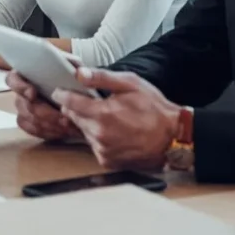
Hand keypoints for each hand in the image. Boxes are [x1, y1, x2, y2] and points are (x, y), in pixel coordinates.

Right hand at [7, 70, 82, 141]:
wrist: (82, 96)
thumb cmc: (74, 78)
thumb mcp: (78, 69)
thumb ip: (78, 68)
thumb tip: (79, 74)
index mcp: (27, 73)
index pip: (12, 79)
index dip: (19, 86)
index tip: (33, 93)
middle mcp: (22, 91)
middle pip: (21, 103)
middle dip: (43, 112)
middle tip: (63, 118)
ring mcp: (24, 108)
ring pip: (27, 119)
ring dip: (47, 123)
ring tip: (68, 125)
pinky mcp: (30, 122)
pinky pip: (32, 130)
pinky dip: (47, 131)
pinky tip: (62, 131)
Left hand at [54, 68, 180, 169]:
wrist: (174, 138)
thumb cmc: (155, 109)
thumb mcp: (131, 84)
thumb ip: (102, 78)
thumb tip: (80, 73)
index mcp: (102, 114)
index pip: (68, 103)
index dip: (62, 94)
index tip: (60, 91)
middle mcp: (98, 135)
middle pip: (73, 118)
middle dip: (77, 108)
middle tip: (92, 102)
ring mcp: (102, 150)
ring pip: (82, 132)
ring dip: (88, 124)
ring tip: (108, 117)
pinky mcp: (107, 161)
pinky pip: (93, 146)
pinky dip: (98, 138)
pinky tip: (113, 132)